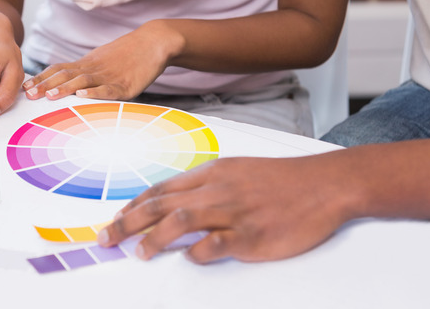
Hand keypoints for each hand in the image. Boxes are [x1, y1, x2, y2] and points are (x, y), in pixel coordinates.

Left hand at [22, 20, 180, 100]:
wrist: (153, 41)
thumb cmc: (128, 53)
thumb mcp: (103, 60)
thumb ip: (87, 71)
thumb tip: (69, 85)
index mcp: (88, 63)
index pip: (59, 70)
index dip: (42, 78)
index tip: (25, 87)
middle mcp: (94, 69)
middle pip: (65, 75)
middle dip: (45, 85)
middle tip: (28, 95)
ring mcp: (109, 76)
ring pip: (83, 81)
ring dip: (65, 88)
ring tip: (50, 96)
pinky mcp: (126, 85)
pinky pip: (108, 89)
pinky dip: (94, 93)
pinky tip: (83, 96)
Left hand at [97, 156, 356, 262]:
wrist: (324, 184)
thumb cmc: (280, 180)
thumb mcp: (236, 172)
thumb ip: (205, 187)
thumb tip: (174, 205)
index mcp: (211, 174)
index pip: (161, 189)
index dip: (133, 206)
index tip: (113, 220)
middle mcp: (217, 190)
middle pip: (161, 204)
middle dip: (128, 221)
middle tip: (105, 238)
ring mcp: (234, 211)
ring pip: (182, 220)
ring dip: (155, 237)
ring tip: (139, 253)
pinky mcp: (253, 234)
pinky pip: (217, 244)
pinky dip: (199, 253)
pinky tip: (191, 258)